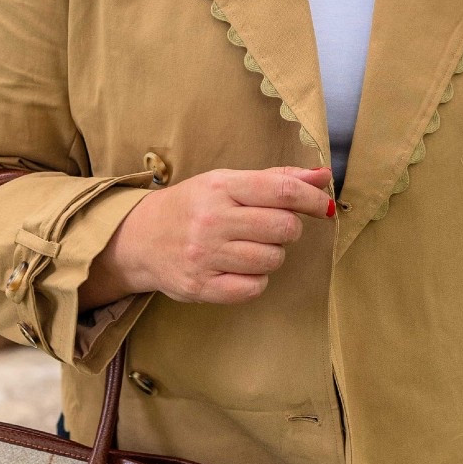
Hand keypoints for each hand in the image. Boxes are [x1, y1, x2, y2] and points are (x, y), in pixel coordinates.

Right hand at [81, 166, 334, 307]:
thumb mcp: (226, 183)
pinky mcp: (200, 287)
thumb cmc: (192, 207)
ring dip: (272, 255)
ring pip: (272, 259)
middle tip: (274, 228)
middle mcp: (211, 219)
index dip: (311, 199)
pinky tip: (241, 268)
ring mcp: (204, 255)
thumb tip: (322, 175)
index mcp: (219, 187)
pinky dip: (256, 280)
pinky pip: (254, 287)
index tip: (323, 206)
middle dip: (289, 229)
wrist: (139, 239)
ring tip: (252, 247)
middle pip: (283, 227)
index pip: (281, 190)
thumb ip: (275, 179)